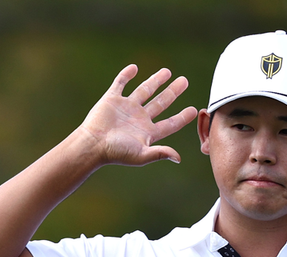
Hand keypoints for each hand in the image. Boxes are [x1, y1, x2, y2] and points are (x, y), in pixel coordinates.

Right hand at [75, 65, 197, 166]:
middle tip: (184, 81)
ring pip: (144, 90)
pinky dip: (126, 75)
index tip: (193, 109)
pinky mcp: (111, 99)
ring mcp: (125, 108)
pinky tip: (134, 68)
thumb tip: (178, 158)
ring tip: (167, 72)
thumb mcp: (141, 155)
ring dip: (155, 81)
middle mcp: (139, 118)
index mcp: (147, 132)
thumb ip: (160, 153)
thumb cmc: (116, 152)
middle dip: (172, 92)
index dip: (182, 117)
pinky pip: (120, 84)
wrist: (92, 144)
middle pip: (160, 102)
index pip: (170, 123)